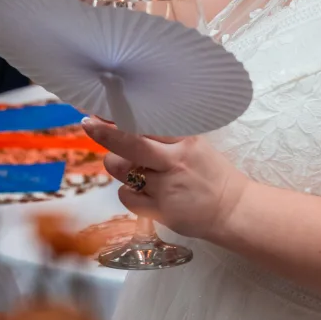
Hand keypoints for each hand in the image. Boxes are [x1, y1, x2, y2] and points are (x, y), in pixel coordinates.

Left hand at [81, 118, 246, 240]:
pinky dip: (129, 193)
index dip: (121, 115)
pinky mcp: (160, 209)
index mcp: (186, 140)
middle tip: (88, 124)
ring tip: (131, 169)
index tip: (102, 109)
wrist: (232, 210)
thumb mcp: (196, 147)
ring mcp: (166, 186)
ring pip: (122, 169)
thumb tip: (128, 124)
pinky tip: (143, 192)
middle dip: (105, 132)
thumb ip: (167, 138)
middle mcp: (175, 160)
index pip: (148, 122)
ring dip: (118, 166)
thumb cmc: (211, 175)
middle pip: (130, 142)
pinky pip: (126, 196)